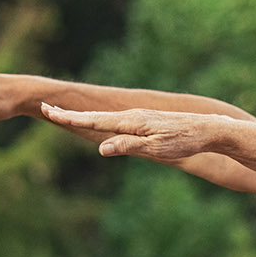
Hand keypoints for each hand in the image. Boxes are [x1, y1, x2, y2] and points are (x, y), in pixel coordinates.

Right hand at [39, 105, 241, 160]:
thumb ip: (128, 147)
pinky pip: (117, 121)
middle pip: (95, 116)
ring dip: (83, 116)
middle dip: (70, 113)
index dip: (70, 117)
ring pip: (105, 118)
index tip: (48, 110)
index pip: (93, 120)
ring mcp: (140, 118)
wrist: (209, 129)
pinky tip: (98, 122)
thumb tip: (101, 148)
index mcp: (131, 122)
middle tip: (45, 107)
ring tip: (63, 114)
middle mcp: (132, 116)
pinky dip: (100, 120)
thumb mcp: (156, 149)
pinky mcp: (147, 122)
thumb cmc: (185, 141)